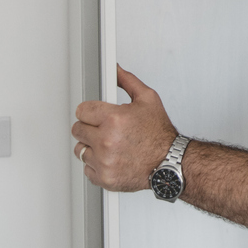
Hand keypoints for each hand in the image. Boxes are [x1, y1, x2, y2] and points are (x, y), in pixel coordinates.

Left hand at [71, 65, 178, 191]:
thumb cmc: (160, 134)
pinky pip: (86, 168)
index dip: (91, 111)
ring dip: (91, 147)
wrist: (170, 162)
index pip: (82, 111)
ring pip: (80, 150)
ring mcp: (104, 161)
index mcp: (114, 119)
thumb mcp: (148, 99)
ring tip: (109, 145)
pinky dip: (96, 165)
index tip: (96, 115)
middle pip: (77, 130)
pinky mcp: (104, 177)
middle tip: (105, 130)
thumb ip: (127, 81)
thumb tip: (115, 69)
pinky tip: (110, 158)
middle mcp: (106, 141)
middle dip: (90, 128)